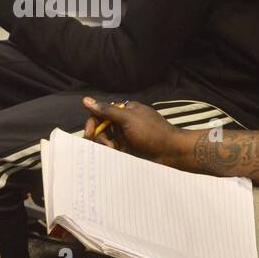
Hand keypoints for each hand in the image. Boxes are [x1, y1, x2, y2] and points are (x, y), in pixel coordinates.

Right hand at [81, 97, 195, 166]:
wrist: (171, 152)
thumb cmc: (152, 132)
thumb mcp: (128, 119)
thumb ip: (107, 111)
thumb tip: (86, 101)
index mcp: (124, 111)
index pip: (101, 114)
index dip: (92, 123)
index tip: (89, 133)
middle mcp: (123, 124)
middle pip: (100, 128)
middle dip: (99, 137)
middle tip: (105, 146)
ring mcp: (125, 138)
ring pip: (105, 141)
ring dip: (105, 146)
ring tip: (113, 151)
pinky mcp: (127, 151)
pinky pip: (112, 152)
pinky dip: (110, 154)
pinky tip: (114, 156)